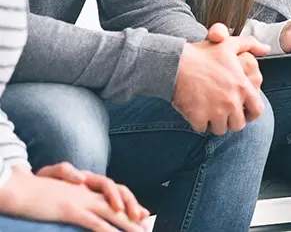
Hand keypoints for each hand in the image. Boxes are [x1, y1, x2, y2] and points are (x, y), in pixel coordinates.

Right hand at [0, 166, 146, 231]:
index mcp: (89, 185)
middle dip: (134, 211)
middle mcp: (89, 190)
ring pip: (111, 211)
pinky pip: (93, 221)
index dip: (131, 201)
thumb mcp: (66, 192)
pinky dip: (106, 229)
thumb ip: (81, 195)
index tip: (142, 214)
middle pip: (120, 197)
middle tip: (146, 226)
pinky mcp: (71, 210)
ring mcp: (81, 199)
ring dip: (127, 224)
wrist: (22, 187)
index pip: (117, 189)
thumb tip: (92, 204)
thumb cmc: (42, 191)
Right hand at [173, 29, 270, 134]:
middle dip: (231, 120)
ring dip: (216, 123)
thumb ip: (251, 45)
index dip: (251, 114)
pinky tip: (196, 111)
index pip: (257, 111)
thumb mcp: (229, 44)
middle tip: (223, 112)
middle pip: (238, 124)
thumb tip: (266, 48)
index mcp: (242, 87)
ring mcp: (215, 111)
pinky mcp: (198, 117)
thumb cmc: (203, 53)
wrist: (175, 63)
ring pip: (220, 129)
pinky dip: (199, 122)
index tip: (244, 112)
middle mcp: (232, 102)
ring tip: (210, 111)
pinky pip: (202, 128)